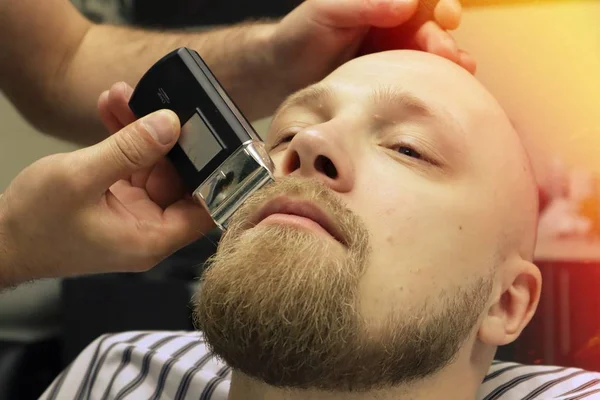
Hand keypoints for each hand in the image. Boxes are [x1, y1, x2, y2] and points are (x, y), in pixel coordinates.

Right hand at [0, 109, 213, 286]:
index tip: (221, 141)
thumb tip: (169, 125)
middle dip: (169, 139)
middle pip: (181, 180)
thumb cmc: (34, 225)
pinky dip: (124, 139)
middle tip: (160, 106)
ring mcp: (135, 211)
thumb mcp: (80, 179)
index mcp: (152, 237)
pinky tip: (113, 109)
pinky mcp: (119, 198)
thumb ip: (129, 150)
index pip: (207, 208)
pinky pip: (132, 164)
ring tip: (123, 97)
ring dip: (141, 131)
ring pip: (155, 165)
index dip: (219, 176)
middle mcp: (150, 227)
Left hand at [270, 0, 475, 95]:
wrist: (282, 75)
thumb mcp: (325, 11)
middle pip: (431, 26)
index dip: (438, 4)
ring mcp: (395, 53)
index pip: (419, 0)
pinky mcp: (392, 80)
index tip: (445, 14)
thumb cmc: (299, 35)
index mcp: (381, 2)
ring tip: (460, 69)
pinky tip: (447, 87)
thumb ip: (363, 4)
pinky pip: (419, 77)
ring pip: (431, 52)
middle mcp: (393, 24)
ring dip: (449, 59)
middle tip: (445, 52)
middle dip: (442, 36)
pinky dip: (436, 81)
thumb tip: (407, 4)